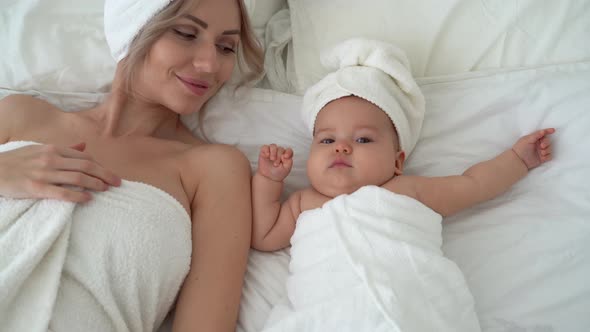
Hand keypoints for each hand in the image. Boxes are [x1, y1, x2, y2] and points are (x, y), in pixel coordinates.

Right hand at [0, 142, 120, 201]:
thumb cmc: (16, 161)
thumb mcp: (39, 149)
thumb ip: (63, 149)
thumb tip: (84, 146)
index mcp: (53, 149)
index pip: (84, 157)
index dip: (100, 165)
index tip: (110, 173)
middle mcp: (51, 159)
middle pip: (86, 166)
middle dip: (105, 174)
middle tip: (118, 182)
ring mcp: (44, 173)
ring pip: (78, 178)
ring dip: (96, 184)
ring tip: (106, 189)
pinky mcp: (36, 188)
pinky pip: (62, 192)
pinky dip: (78, 196)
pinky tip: (88, 199)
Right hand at [257, 144, 292, 181]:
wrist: (269, 178)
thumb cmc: (278, 173)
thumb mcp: (286, 169)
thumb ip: (288, 161)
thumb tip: (284, 155)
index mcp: (286, 156)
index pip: (289, 151)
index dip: (288, 152)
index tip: (285, 157)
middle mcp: (279, 152)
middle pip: (280, 149)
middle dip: (278, 156)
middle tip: (276, 164)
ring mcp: (271, 152)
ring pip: (273, 146)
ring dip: (273, 152)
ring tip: (272, 159)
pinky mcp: (264, 152)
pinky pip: (265, 147)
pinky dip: (266, 150)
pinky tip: (267, 156)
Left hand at [512, 128, 554, 169]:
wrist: (519, 160)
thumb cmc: (521, 148)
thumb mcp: (527, 139)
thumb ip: (536, 135)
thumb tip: (543, 131)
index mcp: (534, 139)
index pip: (542, 134)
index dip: (548, 131)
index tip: (553, 130)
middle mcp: (538, 144)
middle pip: (547, 141)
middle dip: (546, 142)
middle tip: (542, 146)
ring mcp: (540, 151)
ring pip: (549, 148)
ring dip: (547, 150)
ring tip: (541, 153)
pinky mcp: (542, 158)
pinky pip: (549, 156)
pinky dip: (547, 156)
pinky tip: (542, 157)